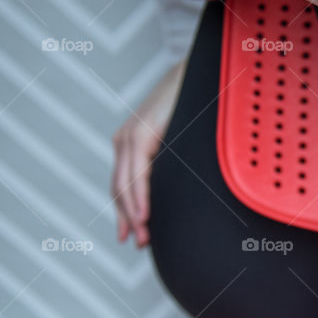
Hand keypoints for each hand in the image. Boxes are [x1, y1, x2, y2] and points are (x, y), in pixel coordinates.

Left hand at [111, 60, 184, 247]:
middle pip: (120, 189)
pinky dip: (139, 195)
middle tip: (138, 244)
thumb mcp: (181, 140)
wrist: (197, 73)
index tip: (134, 238)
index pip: (124, 186)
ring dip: (133, 213)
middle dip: (129, 220)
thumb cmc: (194, 106)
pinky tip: (144, 214)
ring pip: (125, 184)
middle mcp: (125, 141)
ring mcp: (130, 135)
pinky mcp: (141, 132)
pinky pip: (137, 172)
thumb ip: (173, 161)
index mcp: (131, 145)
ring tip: (142, 236)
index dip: (127, 214)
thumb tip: (183, 190)